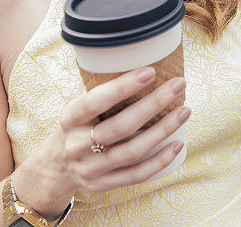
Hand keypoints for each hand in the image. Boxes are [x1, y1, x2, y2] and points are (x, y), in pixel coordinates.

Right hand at [14, 67, 189, 216]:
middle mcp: (77, 145)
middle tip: (178, 84)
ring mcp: (90, 168)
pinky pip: (136, 175)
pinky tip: (177, 144)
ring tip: (185, 111)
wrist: (55, 167)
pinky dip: (160, 161)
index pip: (96, 101)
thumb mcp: (77, 106)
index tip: (150, 72)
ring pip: (132, 151)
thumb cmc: (77, 125)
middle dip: (154, 104)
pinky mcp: (103, 185)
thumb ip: (97, 86)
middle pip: (121, 126)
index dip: (123, 87)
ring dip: (163, 130)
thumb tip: (131, 55)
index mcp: (70, 119)